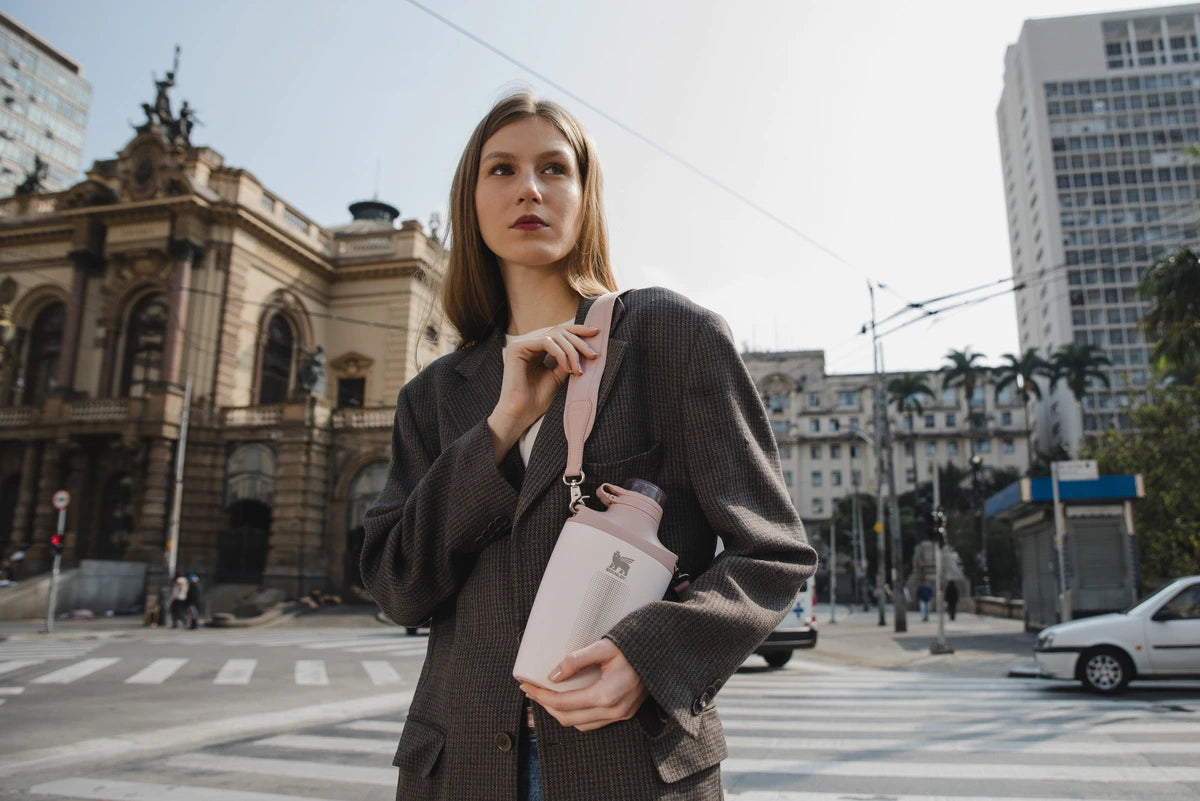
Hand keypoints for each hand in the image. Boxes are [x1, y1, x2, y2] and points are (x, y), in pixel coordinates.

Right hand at [487, 323, 597, 460]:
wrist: (522, 414)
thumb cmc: (538, 399)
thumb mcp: (560, 375)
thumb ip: (568, 359)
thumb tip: (587, 346)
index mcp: (536, 348)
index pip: (559, 332)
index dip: (578, 331)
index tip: (596, 333)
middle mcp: (527, 342)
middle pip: (559, 331)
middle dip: (579, 342)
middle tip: (593, 355)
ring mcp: (521, 344)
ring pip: (555, 335)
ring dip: (572, 351)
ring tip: (578, 370)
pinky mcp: (517, 348)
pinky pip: (546, 342)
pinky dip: (560, 354)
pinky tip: (567, 369)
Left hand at [519, 639, 648, 731]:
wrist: (662, 653)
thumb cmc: (634, 646)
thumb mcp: (604, 647)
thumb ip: (577, 660)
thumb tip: (552, 675)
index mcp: (607, 694)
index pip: (563, 702)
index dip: (541, 695)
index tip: (527, 685)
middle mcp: (613, 710)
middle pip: (567, 718)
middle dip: (546, 705)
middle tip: (532, 690)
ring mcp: (620, 715)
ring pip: (579, 724)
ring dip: (560, 713)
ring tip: (547, 696)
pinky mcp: (624, 714)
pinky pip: (593, 723)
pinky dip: (576, 715)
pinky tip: (569, 701)